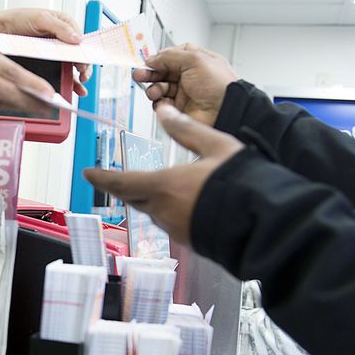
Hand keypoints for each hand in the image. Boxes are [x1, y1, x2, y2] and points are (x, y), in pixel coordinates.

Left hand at [0, 8, 91, 95]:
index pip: (80, 41)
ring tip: (79, 88)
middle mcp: (60, 41)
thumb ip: (59, 27)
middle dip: (83, 68)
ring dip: (76, 80)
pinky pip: (56, 75)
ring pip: (69, 69)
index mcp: (63, 26)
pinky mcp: (43, 65)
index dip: (85, 53)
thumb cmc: (16, 18)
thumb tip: (77, 38)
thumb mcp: (39, 18)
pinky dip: (64, 84)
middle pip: (77, 57)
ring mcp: (52, 54)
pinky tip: (68, 90)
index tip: (84, 63)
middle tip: (83, 76)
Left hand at [83, 103, 243, 244]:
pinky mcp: (190, 242)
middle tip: (118, 180)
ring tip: (162, 187)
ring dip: (152, 199)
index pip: (121, 182)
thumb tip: (165, 112)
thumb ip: (187, 130)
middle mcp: (163, 211)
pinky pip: (172, 224)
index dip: (101, 178)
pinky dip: (172, 211)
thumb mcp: (216, 146)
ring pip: (154, 212)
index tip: (88, 174)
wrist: (266, 222)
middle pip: (134, 198)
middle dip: (125, 187)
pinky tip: (187, 205)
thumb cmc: (243, 182)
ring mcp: (176, 229)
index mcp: (163, 186)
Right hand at [133, 44, 238, 126]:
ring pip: (160, 87)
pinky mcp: (179, 109)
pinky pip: (161, 103)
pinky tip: (163, 101)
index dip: (160, 57)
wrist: (224, 111)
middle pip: (163, 71)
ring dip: (154, 88)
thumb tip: (152, 58)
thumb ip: (169, 56)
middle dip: (150, 72)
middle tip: (140, 74)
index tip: (149, 60)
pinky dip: (159, 102)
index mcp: (197, 62)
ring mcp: (184, 93)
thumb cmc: (219, 85)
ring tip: (154, 91)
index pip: (173, 56)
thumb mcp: (194, 59)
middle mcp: (190, 77)